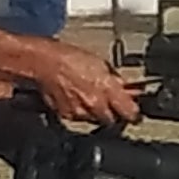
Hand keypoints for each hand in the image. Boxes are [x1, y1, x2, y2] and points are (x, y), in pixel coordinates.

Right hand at [28, 45, 143, 127]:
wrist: (42, 63)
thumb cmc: (70, 58)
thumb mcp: (102, 65)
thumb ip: (116, 81)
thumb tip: (128, 89)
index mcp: (107, 91)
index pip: (129, 113)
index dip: (134, 114)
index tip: (136, 113)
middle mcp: (94, 105)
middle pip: (111, 120)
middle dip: (114, 113)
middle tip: (112, 104)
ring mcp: (79, 112)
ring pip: (94, 120)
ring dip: (96, 112)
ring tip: (90, 96)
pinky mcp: (64, 115)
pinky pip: (78, 118)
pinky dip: (80, 111)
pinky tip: (77, 98)